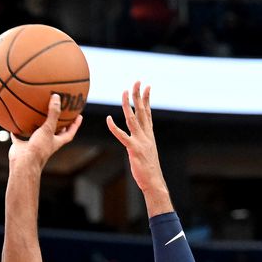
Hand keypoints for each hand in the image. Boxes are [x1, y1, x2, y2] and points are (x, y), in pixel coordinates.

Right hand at [8, 94, 82, 170]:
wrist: (23, 162)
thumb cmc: (38, 148)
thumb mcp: (48, 129)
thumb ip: (53, 113)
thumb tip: (57, 97)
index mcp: (56, 142)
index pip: (69, 133)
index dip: (75, 125)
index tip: (79, 116)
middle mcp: (46, 143)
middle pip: (55, 133)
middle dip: (58, 125)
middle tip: (60, 113)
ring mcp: (34, 145)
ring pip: (36, 133)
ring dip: (37, 125)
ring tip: (38, 113)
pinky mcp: (22, 145)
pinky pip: (19, 135)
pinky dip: (17, 129)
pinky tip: (15, 120)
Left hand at [106, 81, 168, 203]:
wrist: (153, 181)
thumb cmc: (148, 168)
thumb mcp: (146, 151)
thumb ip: (142, 141)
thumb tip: (138, 137)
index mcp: (149, 134)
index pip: (148, 112)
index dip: (146, 99)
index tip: (147, 86)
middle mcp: (146, 134)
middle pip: (141, 110)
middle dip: (138, 95)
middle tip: (137, 81)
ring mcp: (140, 141)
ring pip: (132, 119)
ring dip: (128, 105)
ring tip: (124, 92)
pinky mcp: (133, 149)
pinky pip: (122, 136)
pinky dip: (114, 127)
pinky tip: (108, 119)